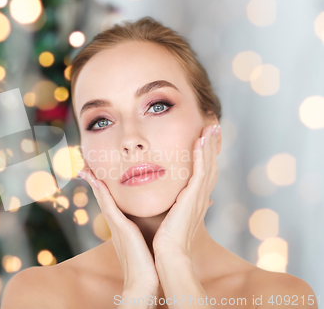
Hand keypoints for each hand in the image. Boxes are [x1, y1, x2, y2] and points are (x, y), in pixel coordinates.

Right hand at [78, 167, 158, 294]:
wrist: (143, 283)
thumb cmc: (147, 265)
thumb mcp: (145, 243)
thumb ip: (146, 232)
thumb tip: (157, 224)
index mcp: (122, 227)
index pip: (112, 203)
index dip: (105, 188)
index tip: (99, 174)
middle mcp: (116, 225)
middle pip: (103, 198)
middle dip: (94, 182)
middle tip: (85, 166)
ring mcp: (116, 226)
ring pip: (103, 199)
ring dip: (94, 183)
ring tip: (86, 168)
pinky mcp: (121, 228)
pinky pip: (109, 206)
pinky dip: (101, 193)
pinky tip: (97, 180)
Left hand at [152, 124, 220, 259]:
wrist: (169, 255)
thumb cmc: (167, 240)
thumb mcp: (173, 217)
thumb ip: (176, 205)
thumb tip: (181, 199)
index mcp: (195, 200)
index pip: (204, 172)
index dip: (207, 155)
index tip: (206, 137)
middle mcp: (201, 197)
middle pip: (210, 165)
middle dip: (212, 145)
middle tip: (214, 126)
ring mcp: (199, 197)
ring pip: (208, 165)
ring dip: (209, 145)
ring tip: (211, 126)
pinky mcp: (193, 199)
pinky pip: (200, 172)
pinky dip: (201, 155)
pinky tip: (200, 141)